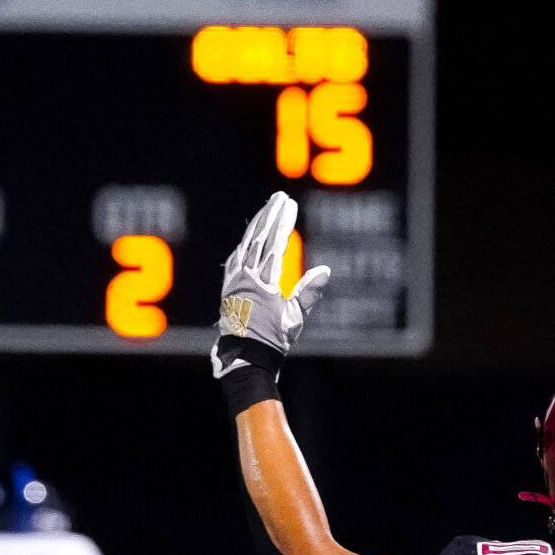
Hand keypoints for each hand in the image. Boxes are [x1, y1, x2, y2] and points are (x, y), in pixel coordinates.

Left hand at [210, 192, 331, 377]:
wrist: (245, 357)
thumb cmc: (272, 340)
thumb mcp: (295, 318)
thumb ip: (309, 292)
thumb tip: (325, 271)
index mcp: (262, 282)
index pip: (273, 244)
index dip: (282, 223)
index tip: (289, 205)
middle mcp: (245, 277)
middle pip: (257, 238)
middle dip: (269, 215)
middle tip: (279, 197)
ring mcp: (234, 281)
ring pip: (245, 245)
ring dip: (256, 225)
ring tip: (267, 209)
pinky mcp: (229, 287)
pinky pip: (236, 258)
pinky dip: (245, 244)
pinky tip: (249, 238)